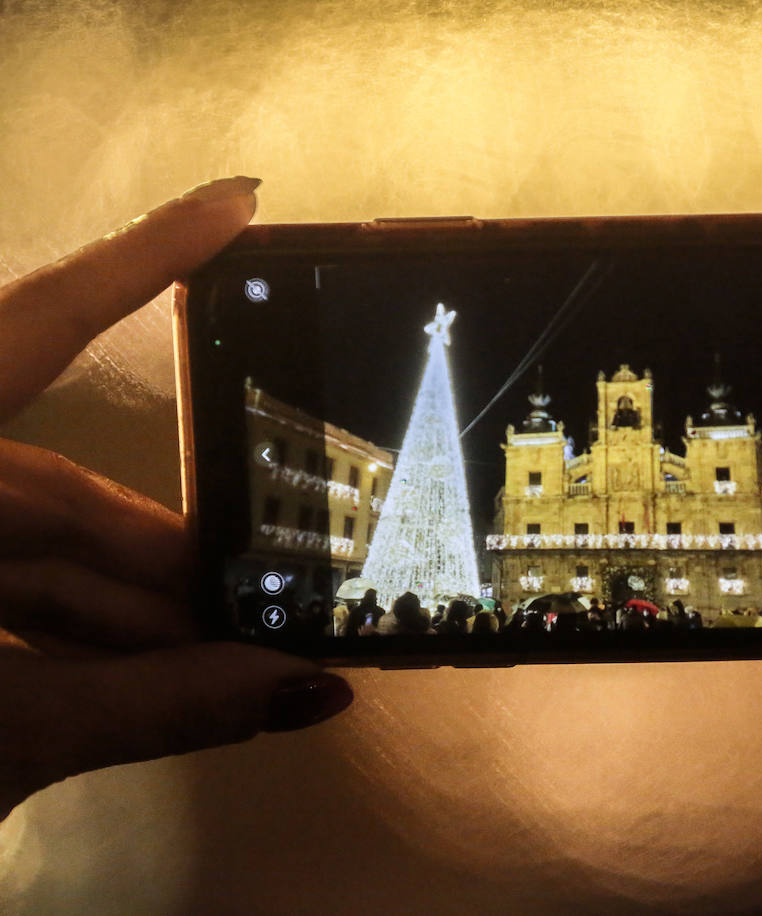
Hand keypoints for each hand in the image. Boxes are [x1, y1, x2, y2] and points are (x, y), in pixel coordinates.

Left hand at [0, 178, 351, 821]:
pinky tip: (141, 674)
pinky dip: (58, 637)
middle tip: (264, 596)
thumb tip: (312, 691)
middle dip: (160, 554)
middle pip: (47, 489)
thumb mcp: (1, 735)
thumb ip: (160, 707)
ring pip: (15, 554)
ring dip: (119, 611)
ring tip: (223, 658)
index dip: (142, 262)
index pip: (32, 328)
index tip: (238, 203)